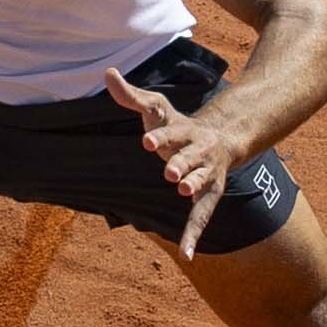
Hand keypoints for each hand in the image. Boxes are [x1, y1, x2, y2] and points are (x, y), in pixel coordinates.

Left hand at [105, 67, 240, 256]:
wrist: (219, 139)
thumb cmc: (176, 126)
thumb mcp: (155, 109)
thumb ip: (130, 96)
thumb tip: (107, 72)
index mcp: (183, 130)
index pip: (170, 131)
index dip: (160, 136)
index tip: (146, 141)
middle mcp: (198, 150)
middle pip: (190, 156)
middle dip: (181, 163)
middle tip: (169, 171)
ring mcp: (205, 173)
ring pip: (201, 180)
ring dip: (193, 185)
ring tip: (182, 190)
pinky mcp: (208, 193)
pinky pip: (201, 216)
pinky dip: (193, 235)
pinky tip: (186, 254)